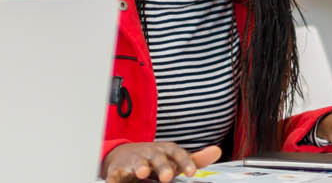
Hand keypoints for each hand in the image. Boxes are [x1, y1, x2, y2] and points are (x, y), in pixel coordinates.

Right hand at [102, 142, 220, 181]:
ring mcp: (134, 161)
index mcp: (166, 151)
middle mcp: (150, 154)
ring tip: (142, 173)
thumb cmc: (155, 160)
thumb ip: (195, 159)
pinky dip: (115, 178)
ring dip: (139, 167)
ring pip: (137, 163)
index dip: (185, 162)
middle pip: (157, 158)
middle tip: (167, 177)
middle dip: (162, 167)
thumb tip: (217, 151)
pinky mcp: (118, 169)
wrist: (125, 155)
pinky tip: (115, 182)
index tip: (192, 172)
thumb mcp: (175, 159)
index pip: (177, 154)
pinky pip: (116, 173)